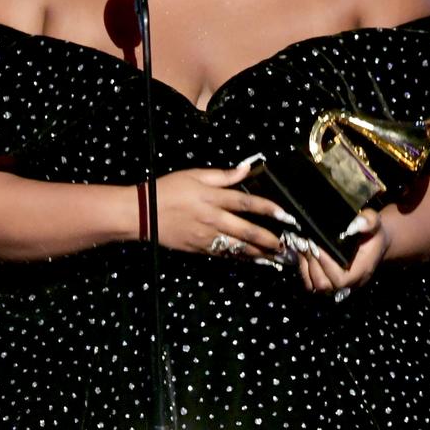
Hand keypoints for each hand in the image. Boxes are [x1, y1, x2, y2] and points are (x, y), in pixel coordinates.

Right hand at [155, 164, 286, 257]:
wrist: (142, 213)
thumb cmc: (167, 190)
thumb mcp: (194, 175)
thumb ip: (222, 175)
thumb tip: (246, 168)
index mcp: (212, 197)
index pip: (247, 203)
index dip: (268, 209)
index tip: (286, 215)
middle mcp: (213, 218)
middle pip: (247, 231)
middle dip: (269, 239)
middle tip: (287, 245)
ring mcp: (206, 236)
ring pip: (238, 248)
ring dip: (259, 253)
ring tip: (276, 257)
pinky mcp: (199, 248)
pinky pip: (224, 255)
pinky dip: (240, 258)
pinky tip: (253, 260)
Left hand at [295, 208, 390, 294]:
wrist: (373, 242)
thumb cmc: (373, 233)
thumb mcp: (374, 223)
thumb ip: (368, 222)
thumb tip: (352, 225)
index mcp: (361, 271)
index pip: (341, 279)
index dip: (326, 264)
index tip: (317, 245)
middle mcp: (349, 283)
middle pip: (324, 285)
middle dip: (313, 263)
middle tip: (307, 242)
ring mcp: (337, 285)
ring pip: (314, 286)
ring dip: (306, 266)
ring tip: (304, 246)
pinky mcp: (327, 282)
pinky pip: (310, 283)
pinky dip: (303, 269)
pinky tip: (304, 252)